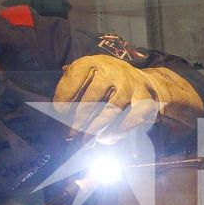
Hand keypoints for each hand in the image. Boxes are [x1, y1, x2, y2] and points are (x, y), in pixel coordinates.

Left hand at [53, 55, 196, 141]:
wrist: (146, 83)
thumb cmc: (109, 83)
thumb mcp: (90, 76)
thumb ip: (73, 87)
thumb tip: (57, 114)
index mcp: (95, 62)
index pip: (75, 77)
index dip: (64, 96)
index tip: (59, 113)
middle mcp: (114, 71)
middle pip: (91, 98)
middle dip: (77, 120)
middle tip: (69, 134)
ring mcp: (130, 87)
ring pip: (109, 111)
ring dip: (94, 129)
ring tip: (84, 141)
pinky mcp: (144, 102)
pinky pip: (128, 120)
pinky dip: (115, 132)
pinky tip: (104, 138)